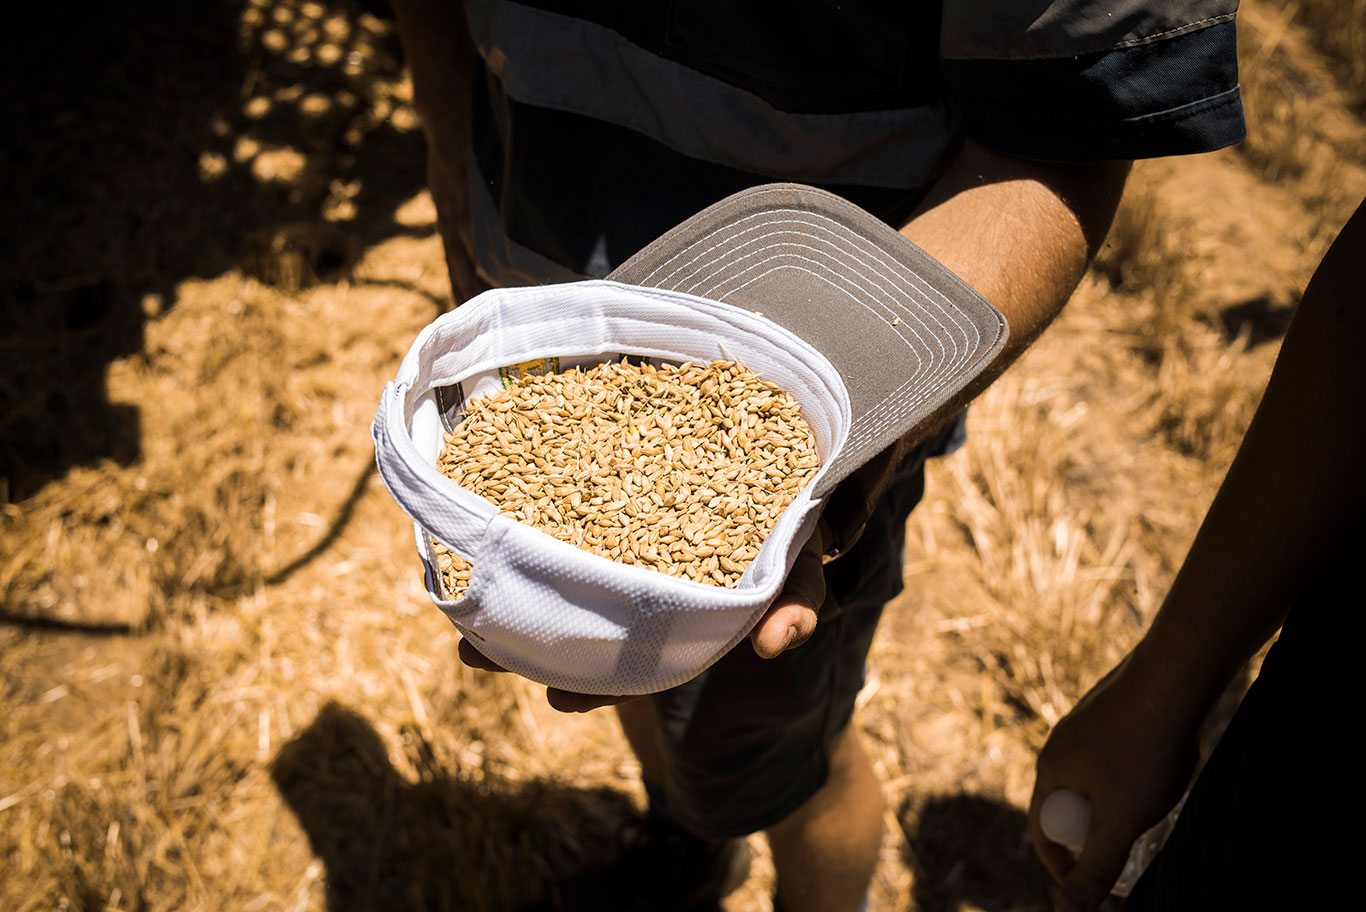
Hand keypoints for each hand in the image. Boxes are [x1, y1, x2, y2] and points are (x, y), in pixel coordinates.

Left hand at [456, 524, 827, 711]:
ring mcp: (617, 541)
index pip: (636, 658)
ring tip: (452, 602)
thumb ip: (795, 601)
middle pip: (578, 619)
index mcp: (678, 609)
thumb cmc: (786, 527)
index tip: (560, 700)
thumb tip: (776, 642)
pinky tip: (473, 517)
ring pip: (555, 571)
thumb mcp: (797, 566)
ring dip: (509, 587)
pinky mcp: (605, 487)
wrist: (774, 458)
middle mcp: (640, 584)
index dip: (599, 683)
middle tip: (474, 657)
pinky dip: (519, 509)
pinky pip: (554, 501)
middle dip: (527, 643)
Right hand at [1027, 653, 1200, 911]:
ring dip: (1109, 801)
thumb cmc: (1145, 750)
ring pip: (1089, 777)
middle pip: (1065, 803)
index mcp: (1050, 770)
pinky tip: (1158, 767)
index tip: (1091, 885)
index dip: (1062, 865)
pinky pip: (1109, 754)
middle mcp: (1058, 744)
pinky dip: (1127, 772)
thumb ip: (1095, 865)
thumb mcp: (1122, 819)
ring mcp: (1083, 723)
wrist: (1172, 678)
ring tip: (1147, 809)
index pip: (1042, 830)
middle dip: (1090, 832)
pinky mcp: (1110, 710)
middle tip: (1126, 847)